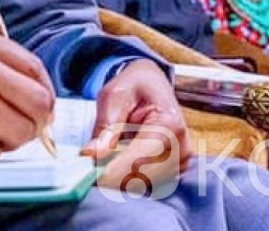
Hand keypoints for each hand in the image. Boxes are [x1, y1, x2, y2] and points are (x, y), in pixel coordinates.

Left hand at [82, 59, 191, 192]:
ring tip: (106, 158)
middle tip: (91, 163)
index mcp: (169, 125)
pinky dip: (128, 178)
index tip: (88, 175)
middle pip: (140, 177)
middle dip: (111, 175)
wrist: (151, 83)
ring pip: (142, 185)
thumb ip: (105, 128)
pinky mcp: (175, 170)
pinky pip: (147, 185)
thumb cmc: (133, 86)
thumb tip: (90, 155)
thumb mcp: (113, 98)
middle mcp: (181, 147)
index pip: (138, 161)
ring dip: (119, 177)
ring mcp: (180, 161)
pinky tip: (119, 162)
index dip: (110, 172)